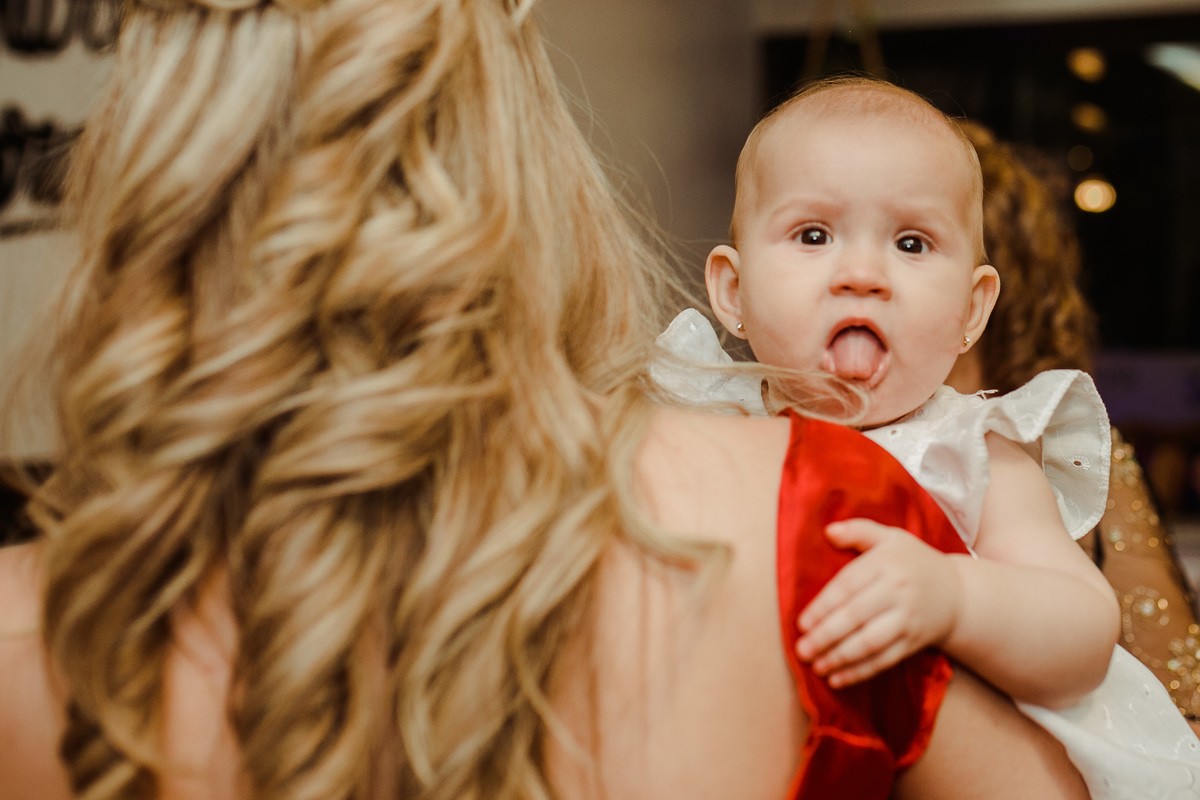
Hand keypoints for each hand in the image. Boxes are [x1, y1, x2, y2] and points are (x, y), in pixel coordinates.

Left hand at [795, 518, 961, 687]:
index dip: (823, 606)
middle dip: (826, 636)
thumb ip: (858, 530)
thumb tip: (828, 531)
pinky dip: (860, 672)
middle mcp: (899, 591)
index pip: (848, 585)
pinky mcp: (914, 642)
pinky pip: (884, 660)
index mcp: (887, 563)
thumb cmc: (914, 562)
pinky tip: (837, 679)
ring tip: (815, 666)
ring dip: (840, 657)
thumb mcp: (890, 538)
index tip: (801, 623)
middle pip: (856, 616)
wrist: (958, 593)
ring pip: (870, 642)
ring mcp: (908, 619)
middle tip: (801, 650)